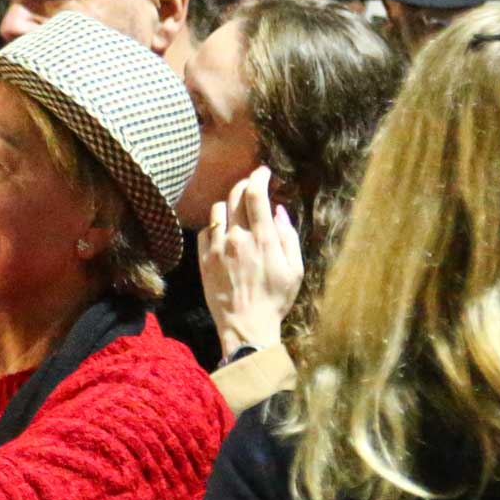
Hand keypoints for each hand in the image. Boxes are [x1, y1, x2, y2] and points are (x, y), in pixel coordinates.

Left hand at [197, 166, 302, 359]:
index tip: (263, 172)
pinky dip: (215, 225)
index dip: (259, 177)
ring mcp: (217, 248)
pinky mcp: (203, 260)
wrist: (246, 327)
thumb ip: (288, 236)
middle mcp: (237, 239)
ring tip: (238, 210)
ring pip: (218, 210)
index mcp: (262, 239)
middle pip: (235, 196)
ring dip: (230, 204)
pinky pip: (205, 230)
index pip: (256, 195)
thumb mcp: (295, 270)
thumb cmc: (275, 300)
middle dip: (245, 184)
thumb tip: (278, 211)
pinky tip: (224, 231)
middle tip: (252, 185)